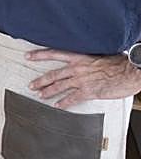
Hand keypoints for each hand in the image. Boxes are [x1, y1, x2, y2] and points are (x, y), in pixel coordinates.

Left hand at [26, 48, 140, 108]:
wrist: (130, 71)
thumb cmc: (120, 62)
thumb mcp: (101, 54)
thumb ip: (89, 58)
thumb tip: (85, 60)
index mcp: (80, 57)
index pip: (54, 53)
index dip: (39, 55)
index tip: (28, 56)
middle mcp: (77, 68)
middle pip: (53, 74)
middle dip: (40, 80)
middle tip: (31, 85)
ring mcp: (82, 80)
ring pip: (59, 86)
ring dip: (48, 91)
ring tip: (40, 95)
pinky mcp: (89, 91)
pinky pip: (72, 98)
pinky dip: (64, 102)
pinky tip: (58, 105)